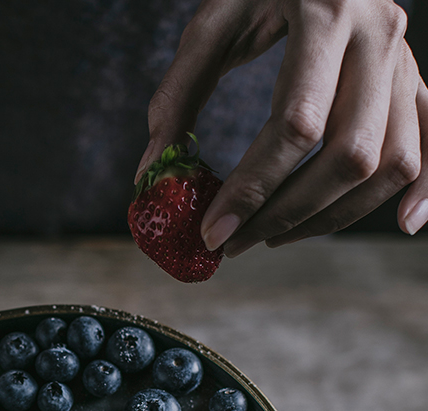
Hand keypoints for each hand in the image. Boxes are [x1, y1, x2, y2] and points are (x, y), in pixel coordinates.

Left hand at [136, 0, 427, 255]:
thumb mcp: (213, 21)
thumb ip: (178, 95)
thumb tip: (153, 175)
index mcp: (326, 11)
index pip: (295, 126)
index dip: (253, 191)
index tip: (214, 232)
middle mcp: (378, 35)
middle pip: (349, 156)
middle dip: (287, 214)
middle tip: (237, 243)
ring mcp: (405, 59)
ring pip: (392, 163)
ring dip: (334, 216)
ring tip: (277, 235)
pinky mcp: (414, 78)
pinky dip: (424, 188)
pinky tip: (402, 224)